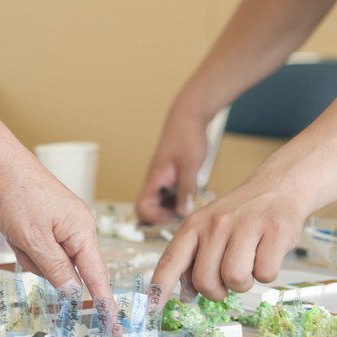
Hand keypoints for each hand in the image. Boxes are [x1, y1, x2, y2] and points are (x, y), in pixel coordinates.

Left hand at [0, 145, 113, 317]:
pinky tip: (15, 229)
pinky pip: (41, 249)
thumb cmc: (16, 195)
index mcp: (82, 231)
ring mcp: (64, 225)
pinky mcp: (50, 223)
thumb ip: (55, 269)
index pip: (98, 277)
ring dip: (29, 255)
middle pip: (68, 270)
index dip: (104, 304)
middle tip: (23, 243)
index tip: (113, 327)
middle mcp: (79, 229)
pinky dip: (26, 246)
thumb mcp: (33, 239)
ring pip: (50, 262)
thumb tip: (74, 292)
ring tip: (16, 232)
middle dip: (42, 264)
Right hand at [135, 105, 208, 223]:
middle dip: (167, 217)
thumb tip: (183, 212)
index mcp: (154, 180)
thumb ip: (186, 189)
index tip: (174, 216)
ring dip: (176, 209)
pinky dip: (181, 201)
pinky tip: (194, 195)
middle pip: (151, 211)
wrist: (189, 118)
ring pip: (163, 206)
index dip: (156, 218)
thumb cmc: (186, 135)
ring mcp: (163, 183)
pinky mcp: (171, 181)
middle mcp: (155, 184)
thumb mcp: (189, 164)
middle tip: (186, 212)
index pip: (142, 209)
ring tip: (192, 202)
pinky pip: (172, 198)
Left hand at [151, 166, 309, 302]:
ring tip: (249, 263)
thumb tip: (186, 295)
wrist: (279, 187)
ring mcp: (246, 226)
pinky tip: (267, 253)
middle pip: (205, 281)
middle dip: (217, 290)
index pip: (171, 260)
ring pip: (235, 280)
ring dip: (244, 282)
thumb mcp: (209, 229)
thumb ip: (194, 259)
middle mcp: (216, 224)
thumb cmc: (242, 216)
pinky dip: (267, 273)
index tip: (151, 308)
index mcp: (195, 225)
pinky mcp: (275, 231)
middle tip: (228, 276)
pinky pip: (265, 274)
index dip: (160, 287)